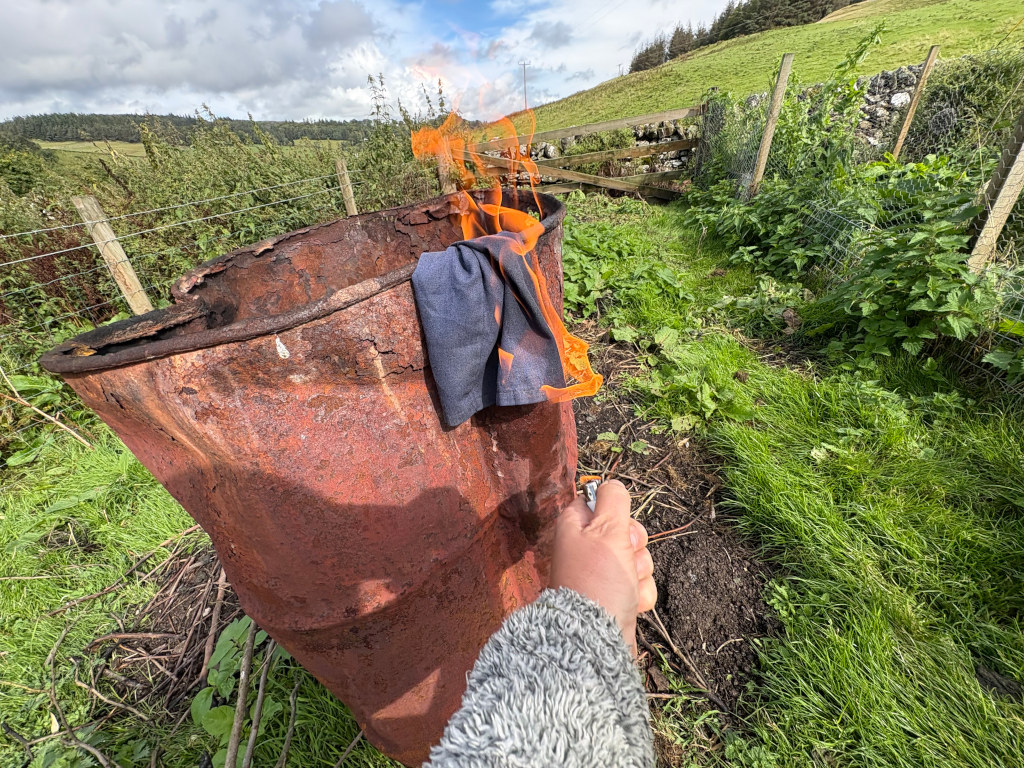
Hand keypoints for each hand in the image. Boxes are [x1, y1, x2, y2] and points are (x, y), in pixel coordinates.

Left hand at [549, 480, 656, 654]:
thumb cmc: (598, 578)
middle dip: (635, 545)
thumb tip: (611, 483)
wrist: (596, 637)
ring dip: (640, 572)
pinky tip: (631, 603)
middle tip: (624, 556)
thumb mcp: (607, 529)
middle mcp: (585, 549)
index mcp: (574, 528)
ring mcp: (600, 575)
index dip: (616, 512)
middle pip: (625, 531)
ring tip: (626, 585)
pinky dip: (640, 594)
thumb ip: (613, 500)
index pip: (598, 503)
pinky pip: (639, 586)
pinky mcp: (615, 597)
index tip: (617, 525)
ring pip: (637, 559)